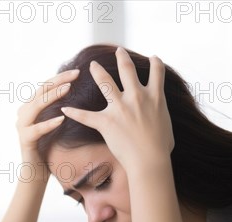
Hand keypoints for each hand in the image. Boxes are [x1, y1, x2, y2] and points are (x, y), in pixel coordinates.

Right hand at [15, 68, 79, 182]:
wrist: (36, 173)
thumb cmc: (49, 148)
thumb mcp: (55, 125)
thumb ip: (59, 110)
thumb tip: (78, 94)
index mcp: (31, 107)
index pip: (45, 86)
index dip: (60, 77)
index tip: (78, 71)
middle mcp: (23, 113)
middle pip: (40, 91)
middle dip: (58, 81)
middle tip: (76, 74)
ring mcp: (22, 126)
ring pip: (36, 106)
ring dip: (52, 97)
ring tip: (68, 89)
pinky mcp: (25, 140)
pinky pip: (36, 129)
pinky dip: (48, 123)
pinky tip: (61, 119)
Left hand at [61, 47, 173, 172]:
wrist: (150, 161)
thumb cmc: (161, 148)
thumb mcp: (167, 124)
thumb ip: (161, 113)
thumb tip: (158, 115)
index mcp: (155, 97)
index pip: (157, 71)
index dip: (155, 62)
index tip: (153, 58)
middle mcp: (137, 97)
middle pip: (128, 70)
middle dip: (122, 58)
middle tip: (118, 51)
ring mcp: (120, 108)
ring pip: (105, 83)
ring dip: (97, 71)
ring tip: (92, 65)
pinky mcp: (106, 122)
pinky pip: (86, 116)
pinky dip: (74, 113)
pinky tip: (65, 110)